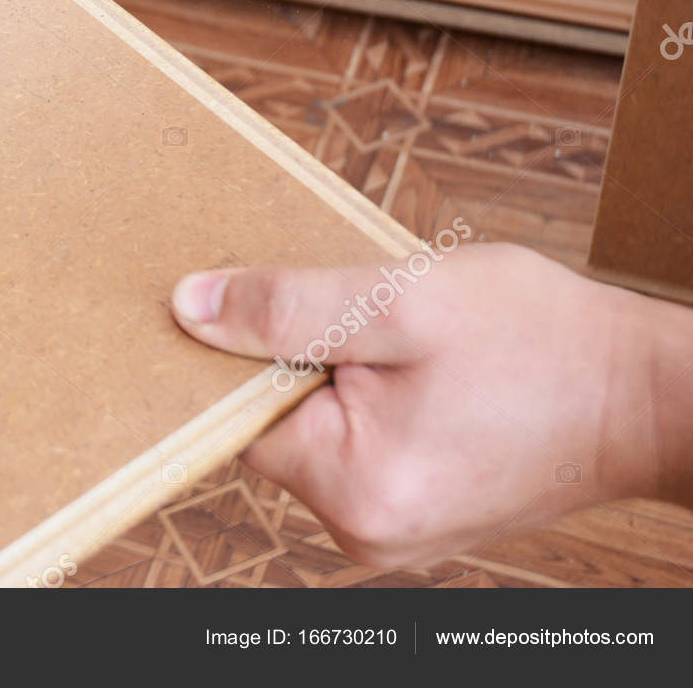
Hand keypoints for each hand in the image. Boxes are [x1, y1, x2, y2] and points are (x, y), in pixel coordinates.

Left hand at [169, 243, 692, 567]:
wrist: (651, 395)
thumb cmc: (539, 341)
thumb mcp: (398, 301)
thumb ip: (285, 308)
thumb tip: (187, 309)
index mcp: (350, 489)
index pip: (234, 417)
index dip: (245, 351)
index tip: (278, 304)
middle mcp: (362, 531)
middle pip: (276, 427)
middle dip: (300, 360)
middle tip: (360, 313)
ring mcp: (392, 531)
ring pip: (320, 434)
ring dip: (340, 377)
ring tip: (399, 340)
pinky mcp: (417, 514)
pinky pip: (361, 449)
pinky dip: (373, 403)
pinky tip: (418, 370)